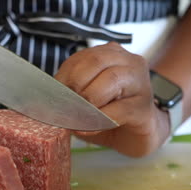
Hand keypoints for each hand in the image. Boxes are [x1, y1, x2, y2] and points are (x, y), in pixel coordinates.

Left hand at [55, 42, 170, 156]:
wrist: (138, 135)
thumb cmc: (109, 113)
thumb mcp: (87, 98)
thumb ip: (72, 92)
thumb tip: (47, 98)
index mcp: (111, 54)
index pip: (82, 57)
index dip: (63, 75)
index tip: (50, 94)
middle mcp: (129, 62)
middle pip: (96, 62)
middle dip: (75, 84)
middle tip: (63, 105)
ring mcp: (141, 83)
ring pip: (111, 79)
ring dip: (88, 100)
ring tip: (75, 116)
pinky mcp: (144, 108)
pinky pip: (119, 109)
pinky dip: (98, 119)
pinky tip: (86, 128)